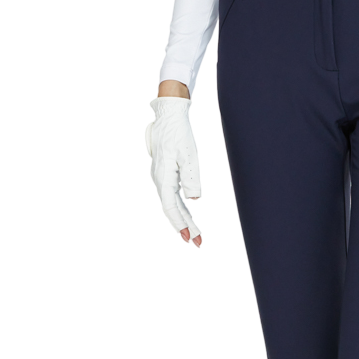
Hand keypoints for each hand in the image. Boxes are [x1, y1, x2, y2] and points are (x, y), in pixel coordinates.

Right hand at [145, 96, 202, 245]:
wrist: (168, 116)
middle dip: (185, 227)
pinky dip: (182, 210)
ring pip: (173, 205)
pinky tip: (188, 219)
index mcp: (163, 177)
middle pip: (172, 210)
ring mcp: (162, 178)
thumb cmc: (179, 133)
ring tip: (196, 236)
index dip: (180, 224)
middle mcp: (160, 180)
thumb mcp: (188, 153)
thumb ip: (191, 176)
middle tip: (197, 243)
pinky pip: (174, 198)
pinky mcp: (167, 176)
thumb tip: (194, 198)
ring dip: (184, 221)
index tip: (190, 237)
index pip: (170, 207)